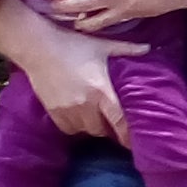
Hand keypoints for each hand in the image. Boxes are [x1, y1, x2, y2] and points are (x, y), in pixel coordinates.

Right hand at [15, 20, 146, 141]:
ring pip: (86, 130)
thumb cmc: (73, 44)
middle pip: (103, 130)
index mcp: (101, 91)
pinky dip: (75, 126)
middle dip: (109, 127)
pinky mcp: (54, 112)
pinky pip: (69, 129)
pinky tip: (77, 115)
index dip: (128, 135)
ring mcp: (68, 110)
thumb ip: (126, 49)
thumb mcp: (102, 45)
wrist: (38, 47)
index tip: (133, 142)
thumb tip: (147, 48)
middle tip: (112, 121)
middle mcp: (85, 105)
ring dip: (92, 126)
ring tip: (94, 116)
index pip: (119, 122)